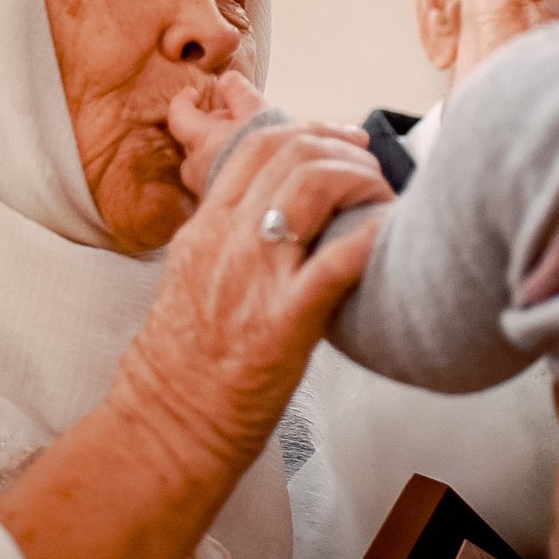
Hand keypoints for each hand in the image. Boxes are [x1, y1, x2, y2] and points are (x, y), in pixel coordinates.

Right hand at [0, 76, 390, 558]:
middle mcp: (226, 241)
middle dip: (343, 148)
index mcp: (204, 229)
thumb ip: (227, 239)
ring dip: (360, 180)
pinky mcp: (282, 323)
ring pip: (312, 187)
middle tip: (371, 166)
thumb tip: (277, 214)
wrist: (166, 427)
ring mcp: (254, 278)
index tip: (341, 141)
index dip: (311, 131)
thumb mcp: (190, 279)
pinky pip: (334, 264)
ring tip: (382, 197)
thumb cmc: (183, 366)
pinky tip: (392, 232)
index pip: (257, 145)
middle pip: (291, 153)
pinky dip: (370, 237)